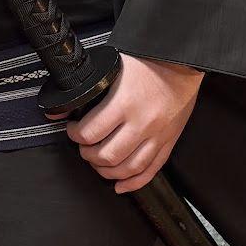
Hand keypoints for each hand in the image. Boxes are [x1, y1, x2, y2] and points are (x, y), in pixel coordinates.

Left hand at [65, 54, 202, 194]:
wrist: (183, 61)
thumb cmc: (149, 60)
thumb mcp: (114, 67)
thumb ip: (90, 87)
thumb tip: (63, 106)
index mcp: (124, 102)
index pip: (90, 132)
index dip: (75, 135)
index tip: (73, 130)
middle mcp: (141, 122)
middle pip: (107, 156)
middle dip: (88, 155)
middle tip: (84, 147)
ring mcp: (157, 134)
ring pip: (128, 168)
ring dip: (107, 171)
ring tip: (98, 162)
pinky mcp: (169, 141)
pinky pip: (151, 169)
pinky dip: (134, 182)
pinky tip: (121, 185)